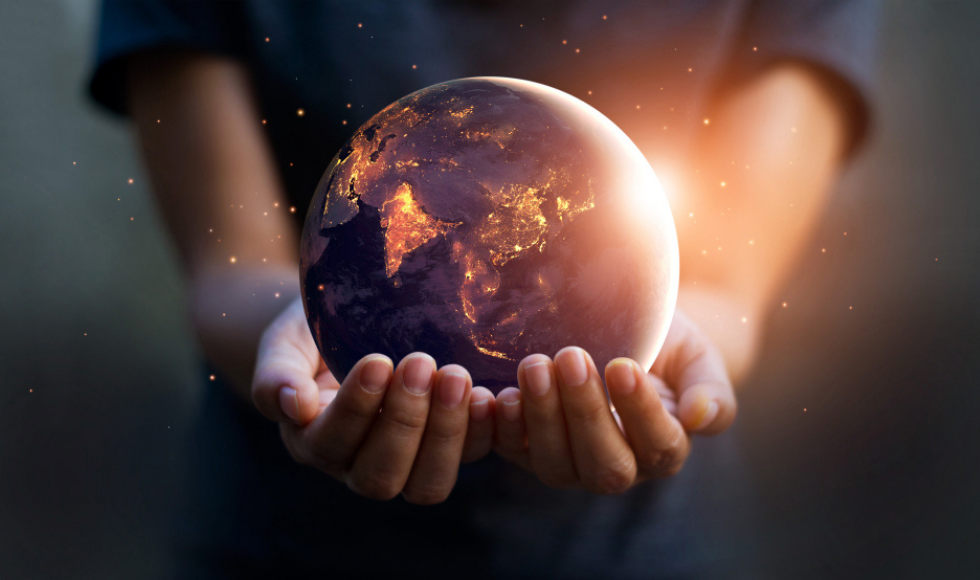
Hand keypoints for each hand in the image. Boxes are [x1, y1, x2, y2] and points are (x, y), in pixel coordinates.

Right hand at [251, 297, 496, 503]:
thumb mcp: (284, 345)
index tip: (376, 361)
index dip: (356, 408)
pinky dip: (482, 432)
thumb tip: (294, 406)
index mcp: (314, 442)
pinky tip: (490, 394)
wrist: (348, 322)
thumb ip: (277, 375)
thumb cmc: (311, 334)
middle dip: (404, 421)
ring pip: (427, 482)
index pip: (332, 442)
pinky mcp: (447, 448)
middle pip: (381, 475)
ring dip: (446, 433)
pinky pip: (469, 458)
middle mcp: (358, 465)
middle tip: (421, 362)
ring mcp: (407, 463)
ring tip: (457, 377)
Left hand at [492, 309, 735, 493]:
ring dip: (542, 417)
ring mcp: (569, 463)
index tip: (622, 366)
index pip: (659, 445)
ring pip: (555, 465)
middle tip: (571, 357)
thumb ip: (709, 388)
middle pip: (604, 465)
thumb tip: (700, 416)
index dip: (640, 412)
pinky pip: (511, 452)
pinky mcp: (527, 450)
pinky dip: (501, 428)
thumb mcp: (696, 356)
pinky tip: (496, 395)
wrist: (620, 329)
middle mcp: (618, 466)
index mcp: (664, 448)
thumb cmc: (665, 343)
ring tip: (535, 365)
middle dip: (585, 413)